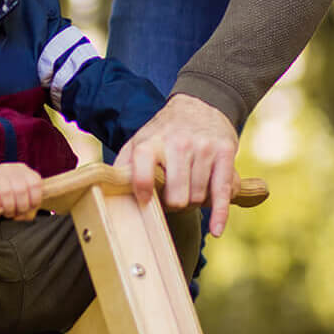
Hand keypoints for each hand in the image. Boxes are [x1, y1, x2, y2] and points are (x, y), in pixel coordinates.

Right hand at [0, 163, 45, 219]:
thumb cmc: (5, 195)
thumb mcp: (20, 197)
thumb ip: (29, 207)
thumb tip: (28, 215)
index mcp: (23, 171)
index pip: (35, 184)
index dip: (34, 201)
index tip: (28, 210)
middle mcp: (10, 168)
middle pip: (21, 190)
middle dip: (20, 207)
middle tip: (16, 214)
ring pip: (6, 192)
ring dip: (8, 208)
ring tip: (6, 213)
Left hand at [119, 94, 242, 236]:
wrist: (200, 104)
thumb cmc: (166, 132)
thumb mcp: (140, 140)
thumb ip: (125, 165)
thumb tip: (108, 191)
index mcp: (152, 142)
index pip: (142, 172)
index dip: (143, 191)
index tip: (145, 201)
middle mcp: (178, 144)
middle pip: (176, 197)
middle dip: (174, 204)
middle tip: (173, 196)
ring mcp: (204, 148)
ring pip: (198, 197)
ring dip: (195, 201)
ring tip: (190, 188)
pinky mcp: (225, 152)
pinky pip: (223, 191)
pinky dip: (220, 213)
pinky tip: (216, 229)